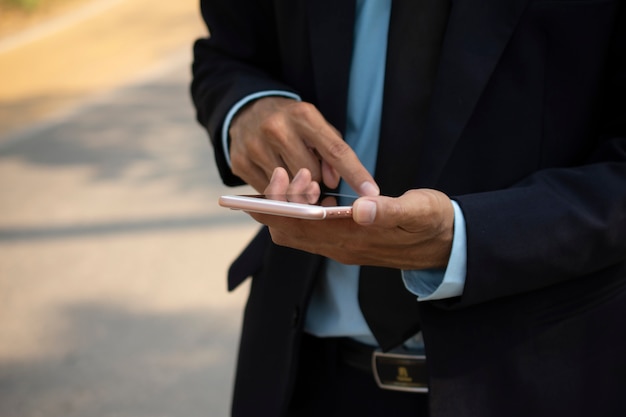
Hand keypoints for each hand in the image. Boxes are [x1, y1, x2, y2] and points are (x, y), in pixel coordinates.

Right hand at [229, 96, 378, 195]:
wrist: (245, 111)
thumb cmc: (291, 122)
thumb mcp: (315, 125)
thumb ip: (332, 150)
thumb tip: (333, 182)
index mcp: (303, 115)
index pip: (335, 150)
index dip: (355, 173)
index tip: (372, 192)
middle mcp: (277, 127)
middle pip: (312, 174)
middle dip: (318, 183)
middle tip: (316, 182)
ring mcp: (255, 146)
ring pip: (289, 186)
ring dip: (298, 187)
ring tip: (295, 176)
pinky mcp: (240, 162)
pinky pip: (268, 191)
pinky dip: (278, 189)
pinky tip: (276, 175)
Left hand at [252, 167, 454, 269]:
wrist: (448, 245)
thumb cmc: (434, 223)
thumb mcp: (419, 212)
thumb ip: (390, 211)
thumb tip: (361, 208)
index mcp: (353, 241)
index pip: (297, 228)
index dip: (279, 204)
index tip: (284, 174)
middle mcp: (340, 249)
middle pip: (287, 231)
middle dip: (277, 202)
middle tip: (294, 172)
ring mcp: (342, 247)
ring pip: (296, 231)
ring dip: (290, 206)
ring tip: (307, 178)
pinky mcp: (347, 242)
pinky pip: (311, 230)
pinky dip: (304, 210)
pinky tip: (318, 191)